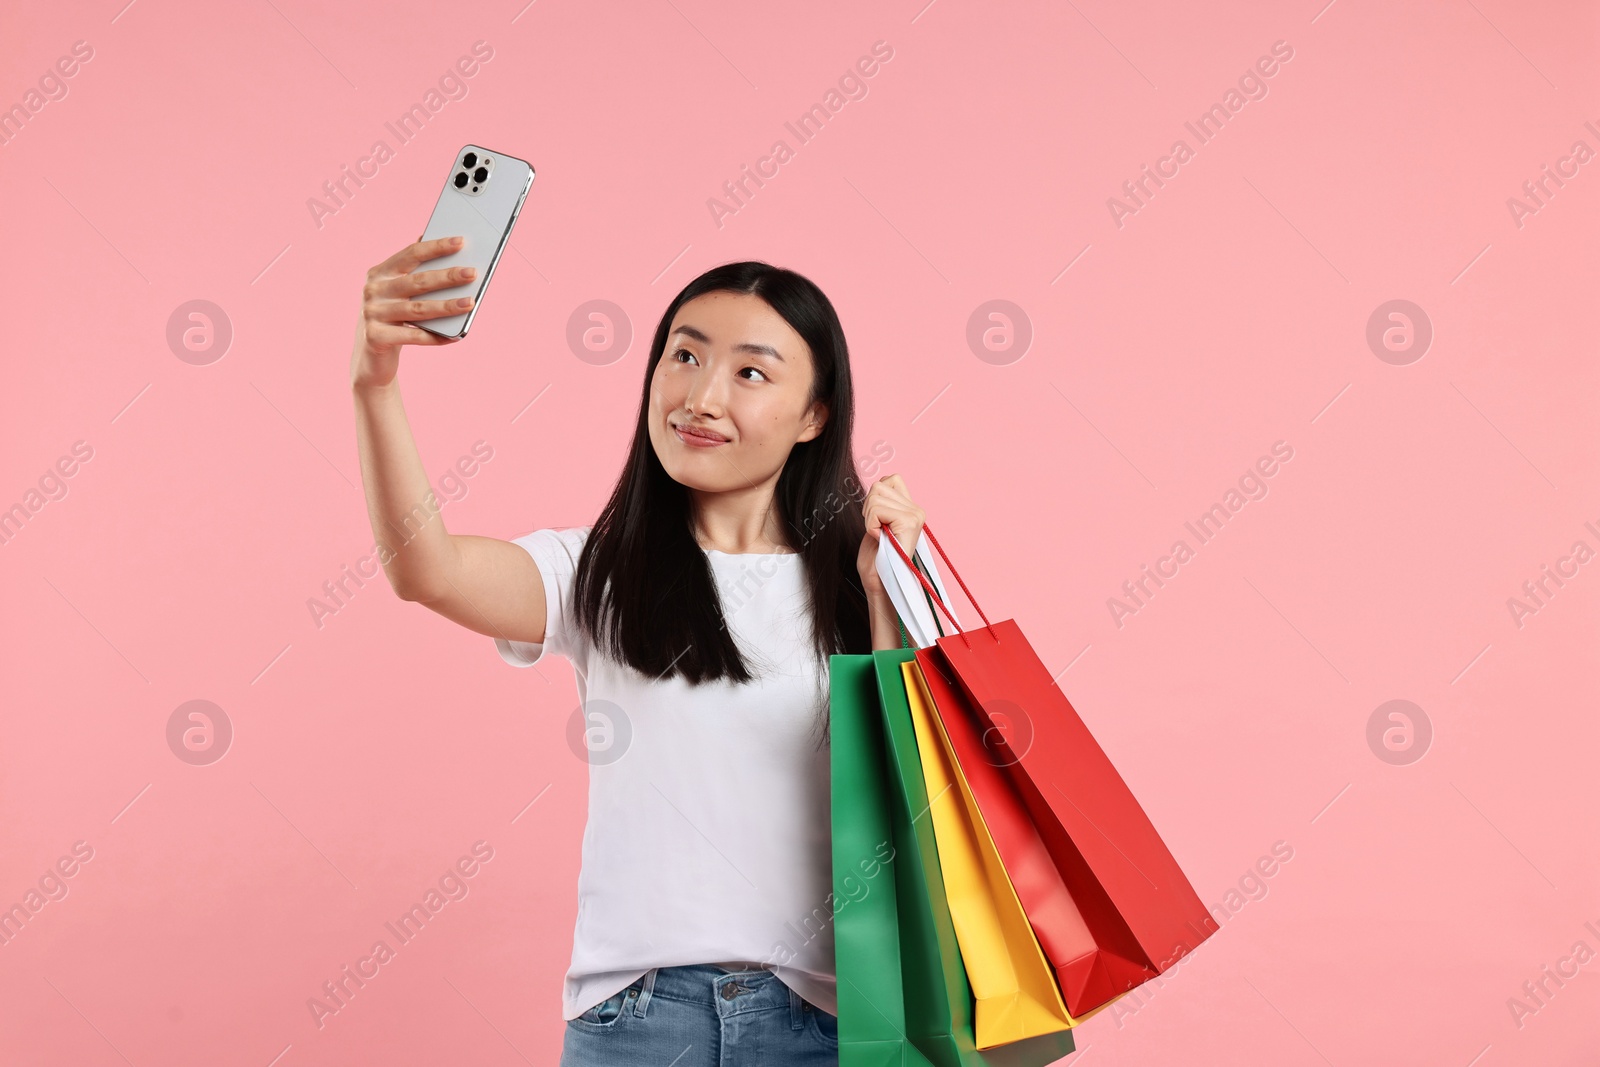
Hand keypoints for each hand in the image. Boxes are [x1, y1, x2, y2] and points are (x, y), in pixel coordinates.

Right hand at [350, 236, 477, 389]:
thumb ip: (417, 273)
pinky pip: (413, 336)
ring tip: (470, 303)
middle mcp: (373, 290)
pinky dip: (436, 337)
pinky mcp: (375, 337)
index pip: (411, 254)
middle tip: (473, 273)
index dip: (436, 247)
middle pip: (417, 281)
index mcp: (380, 272)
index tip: (460, 242)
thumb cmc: (394, 319)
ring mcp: (372, 313)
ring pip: (418, 309)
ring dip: (447, 306)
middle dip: (447, 276)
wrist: (370, 356)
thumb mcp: (400, 293)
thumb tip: (451, 252)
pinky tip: (455, 336)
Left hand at [856, 473, 925, 601]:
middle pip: (879, 486)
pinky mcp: (909, 522)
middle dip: (868, 508)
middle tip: (876, 530)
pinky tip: (880, 538)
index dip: (875, 497)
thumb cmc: (875, 558)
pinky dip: (870, 524)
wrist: (879, 582)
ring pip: (876, 495)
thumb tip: (880, 482)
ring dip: (869, 517)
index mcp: (912, 509)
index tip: (877, 520)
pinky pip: (877, 510)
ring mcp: (915, 516)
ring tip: (878, 535)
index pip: (891, 479)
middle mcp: (917, 510)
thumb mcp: (878, 523)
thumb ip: (883, 502)